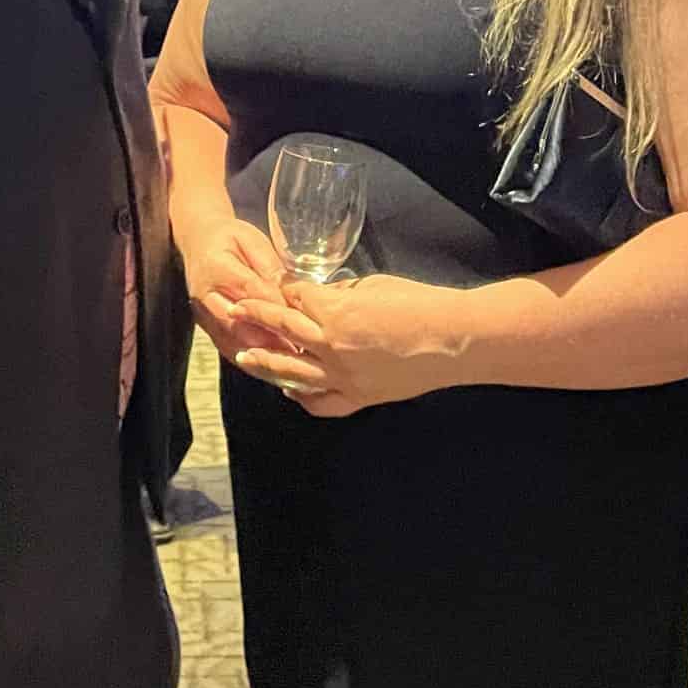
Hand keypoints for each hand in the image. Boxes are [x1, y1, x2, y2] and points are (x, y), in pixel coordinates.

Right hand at [181, 215, 289, 363]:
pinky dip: (252, 361)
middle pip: (239, 326)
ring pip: (233, 344)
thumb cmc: (230, 238)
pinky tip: (273, 367)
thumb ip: (269, 265)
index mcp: (216, 267)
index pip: (251, 292)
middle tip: (302, 354)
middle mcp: (205, 296)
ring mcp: (203, 315)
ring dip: (262, 357)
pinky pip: (228, 350)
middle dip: (271, 342)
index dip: (278, 309)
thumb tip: (289, 291)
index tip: (304, 323)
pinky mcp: (206, 327)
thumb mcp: (252, 240)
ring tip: (291, 366)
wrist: (197, 242)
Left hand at [225, 273, 458, 416]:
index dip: (283, 289)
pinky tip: (290, 390)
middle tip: (233, 309)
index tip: (275, 285)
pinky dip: (303, 397)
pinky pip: (322, 402)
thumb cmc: (421, 305)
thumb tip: (326, 297)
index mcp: (335, 313)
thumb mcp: (375, 286)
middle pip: (283, 329)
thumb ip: (342, 293)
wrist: (455, 340)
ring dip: (266, 361)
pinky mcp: (360, 397)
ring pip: (292, 371)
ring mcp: (343, 377)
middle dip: (256, 316)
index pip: (294, 297)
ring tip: (244, 354)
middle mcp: (331, 347)